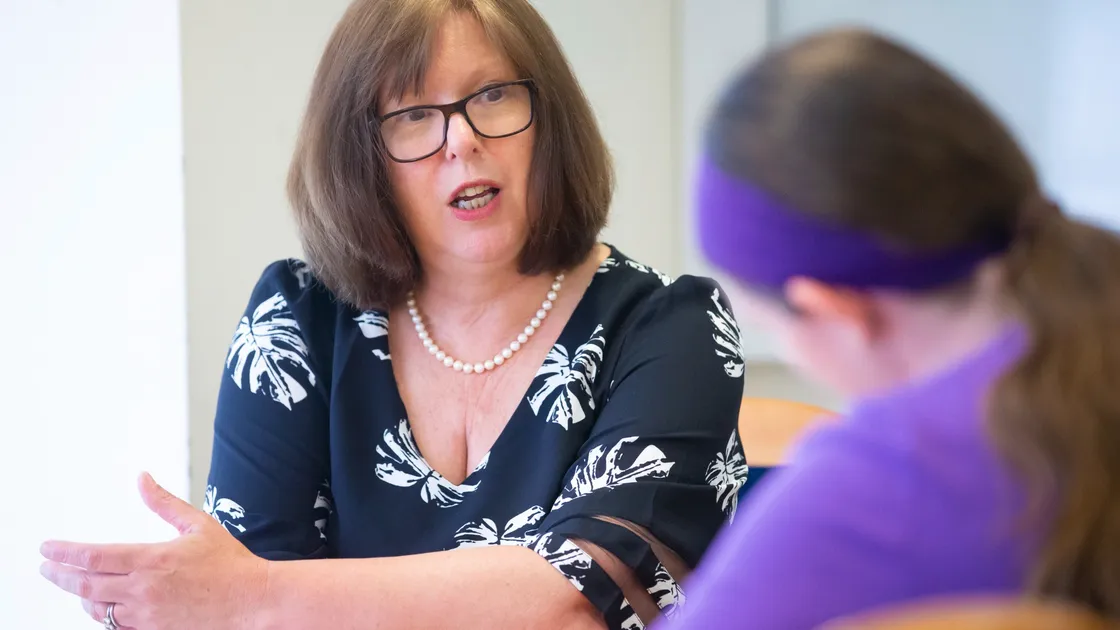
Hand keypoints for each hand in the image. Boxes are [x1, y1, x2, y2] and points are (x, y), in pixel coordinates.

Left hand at [39, 473, 269, 629]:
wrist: (252, 599)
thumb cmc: (230, 562)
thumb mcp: (198, 524)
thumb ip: (164, 503)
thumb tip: (142, 479)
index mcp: (152, 560)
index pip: (92, 556)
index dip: (63, 552)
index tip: (46, 548)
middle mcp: (143, 590)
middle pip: (84, 586)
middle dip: (59, 576)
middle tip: (45, 568)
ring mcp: (147, 616)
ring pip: (97, 610)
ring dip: (81, 598)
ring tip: (75, 586)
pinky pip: (117, 627)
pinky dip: (104, 616)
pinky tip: (103, 607)